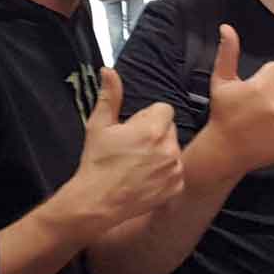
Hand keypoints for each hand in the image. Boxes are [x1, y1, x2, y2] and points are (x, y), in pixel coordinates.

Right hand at [62, 68, 184, 238]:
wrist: (97, 202)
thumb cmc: (97, 163)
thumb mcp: (99, 126)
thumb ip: (110, 96)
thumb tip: (109, 71)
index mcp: (152, 129)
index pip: (163, 109)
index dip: (147, 118)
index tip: (133, 130)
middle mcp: (168, 148)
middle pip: (169, 129)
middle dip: (155, 134)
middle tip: (133, 148)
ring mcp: (174, 169)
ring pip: (174, 149)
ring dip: (161, 153)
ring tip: (137, 165)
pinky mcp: (176, 186)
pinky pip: (176, 171)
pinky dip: (165, 173)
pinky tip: (145, 178)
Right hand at [200, 24, 273, 183]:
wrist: (224, 151)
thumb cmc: (222, 113)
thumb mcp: (221, 81)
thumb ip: (228, 53)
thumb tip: (227, 27)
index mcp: (261, 88)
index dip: (270, 77)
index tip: (258, 87)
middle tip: (260, 102)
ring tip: (266, 116)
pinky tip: (271, 130)